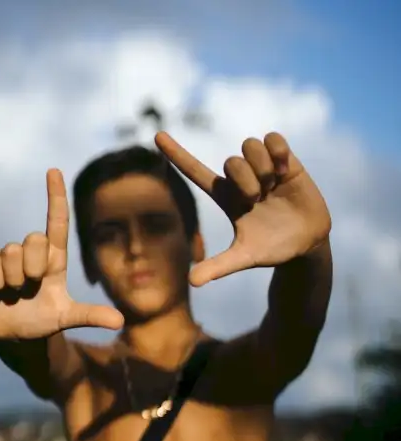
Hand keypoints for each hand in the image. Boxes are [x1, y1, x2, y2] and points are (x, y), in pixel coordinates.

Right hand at [0, 169, 123, 339]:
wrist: (14, 336)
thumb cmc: (44, 320)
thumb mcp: (67, 317)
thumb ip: (92, 316)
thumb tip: (120, 322)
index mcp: (54, 258)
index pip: (57, 221)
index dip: (56, 195)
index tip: (54, 170)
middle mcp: (32, 252)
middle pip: (34, 238)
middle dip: (33, 268)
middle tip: (31, 286)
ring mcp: (8, 256)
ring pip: (11, 252)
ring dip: (14, 280)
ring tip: (15, 293)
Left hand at [155, 132, 330, 286]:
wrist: (306, 243)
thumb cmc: (271, 250)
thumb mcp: (244, 258)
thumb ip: (218, 267)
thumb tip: (191, 283)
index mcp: (225, 197)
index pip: (195, 171)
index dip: (176, 154)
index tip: (157, 136)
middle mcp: (240, 179)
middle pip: (230, 161)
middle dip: (245, 180)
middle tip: (257, 199)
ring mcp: (262, 168)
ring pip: (249, 145)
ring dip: (262, 167)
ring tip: (274, 185)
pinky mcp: (285, 161)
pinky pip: (273, 138)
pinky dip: (278, 151)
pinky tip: (286, 171)